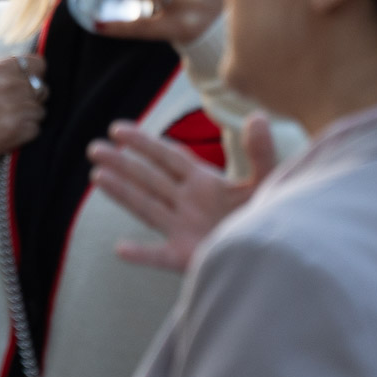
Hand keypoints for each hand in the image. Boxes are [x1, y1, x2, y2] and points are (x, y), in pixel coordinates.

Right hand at [0, 55, 46, 155]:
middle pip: (42, 89)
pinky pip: (35, 129)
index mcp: (1, 68)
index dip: (34, 75)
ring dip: (27, 118)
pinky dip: (24, 133)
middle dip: (31, 99)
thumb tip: (27, 73)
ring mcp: (17, 107)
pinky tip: (6, 132)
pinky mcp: (19, 130)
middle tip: (12, 108)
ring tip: (5, 121)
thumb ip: (3, 72)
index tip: (26, 84)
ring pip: (39, 111)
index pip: (39, 65)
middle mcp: (12, 84)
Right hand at [88, 114, 278, 272]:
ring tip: (97, 176)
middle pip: (149, 178)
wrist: (282, 261)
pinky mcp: (187, 258)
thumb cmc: (276, 220)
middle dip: (123, 163)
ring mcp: (184, 231)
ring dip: (123, 193)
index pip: (169, 158)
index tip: (118, 129)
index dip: (145, 143)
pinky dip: (141, 254)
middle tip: (95, 148)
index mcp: (205, 183)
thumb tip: (258, 116)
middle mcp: (189, 204)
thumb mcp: (271, 181)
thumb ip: (261, 153)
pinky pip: (160, 256)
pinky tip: (120, 248)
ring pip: (147, 207)